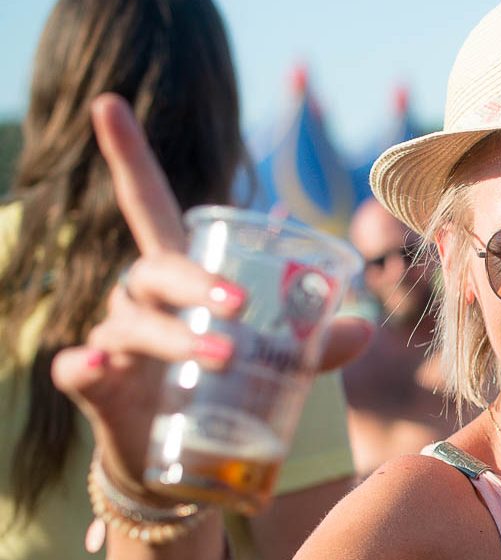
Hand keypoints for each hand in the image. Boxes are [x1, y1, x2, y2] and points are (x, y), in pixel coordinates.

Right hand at [50, 96, 369, 493]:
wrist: (180, 458)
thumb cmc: (225, 384)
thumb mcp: (275, 358)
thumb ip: (315, 342)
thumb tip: (362, 327)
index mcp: (178, 273)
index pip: (147, 202)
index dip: (127, 153)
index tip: (107, 101)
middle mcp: (139, 296)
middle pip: (158, 269)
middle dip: (197, 283)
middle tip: (241, 307)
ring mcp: (114, 337)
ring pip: (134, 322)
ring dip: (176, 336)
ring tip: (222, 355)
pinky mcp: (95, 384)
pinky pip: (79, 367)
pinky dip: (87, 365)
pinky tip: (100, 365)